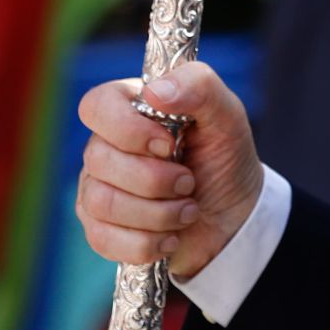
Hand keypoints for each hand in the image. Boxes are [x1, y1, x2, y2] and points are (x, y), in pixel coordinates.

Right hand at [75, 64, 263, 279]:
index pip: (96, 106)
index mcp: (130, 108)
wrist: (233, 218)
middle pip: (99, 160)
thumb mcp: (227, 116)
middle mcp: (105, 145)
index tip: (168, 144)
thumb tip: (155, 92)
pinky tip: (171, 236)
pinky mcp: (100, 228)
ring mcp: (97, 187)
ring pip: (102, 202)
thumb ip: (199, 86)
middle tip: (190, 182)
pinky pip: (103, 239)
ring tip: (188, 211)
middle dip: (155, 179)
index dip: (128, 129)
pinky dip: (147, 243)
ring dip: (158, 213)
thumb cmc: (225, 159)